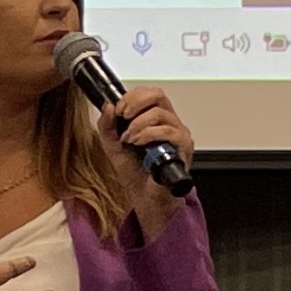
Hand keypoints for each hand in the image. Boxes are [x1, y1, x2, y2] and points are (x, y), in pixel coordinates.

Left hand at [95, 86, 194, 239]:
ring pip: (161, 113)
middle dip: (136, 102)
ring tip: (129, 139)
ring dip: (139, 123)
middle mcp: (169, 122)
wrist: (145, 197)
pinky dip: (149, 134)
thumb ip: (107, 126)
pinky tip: (138, 143)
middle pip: (158, 95)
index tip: (118, 109)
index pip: (148, 93)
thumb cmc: (136, 173)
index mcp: (155, 118)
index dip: (132, 96)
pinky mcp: (183, 147)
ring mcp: (178, 133)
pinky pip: (169, 131)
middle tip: (123, 115)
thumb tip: (107, 106)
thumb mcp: (113, 146)